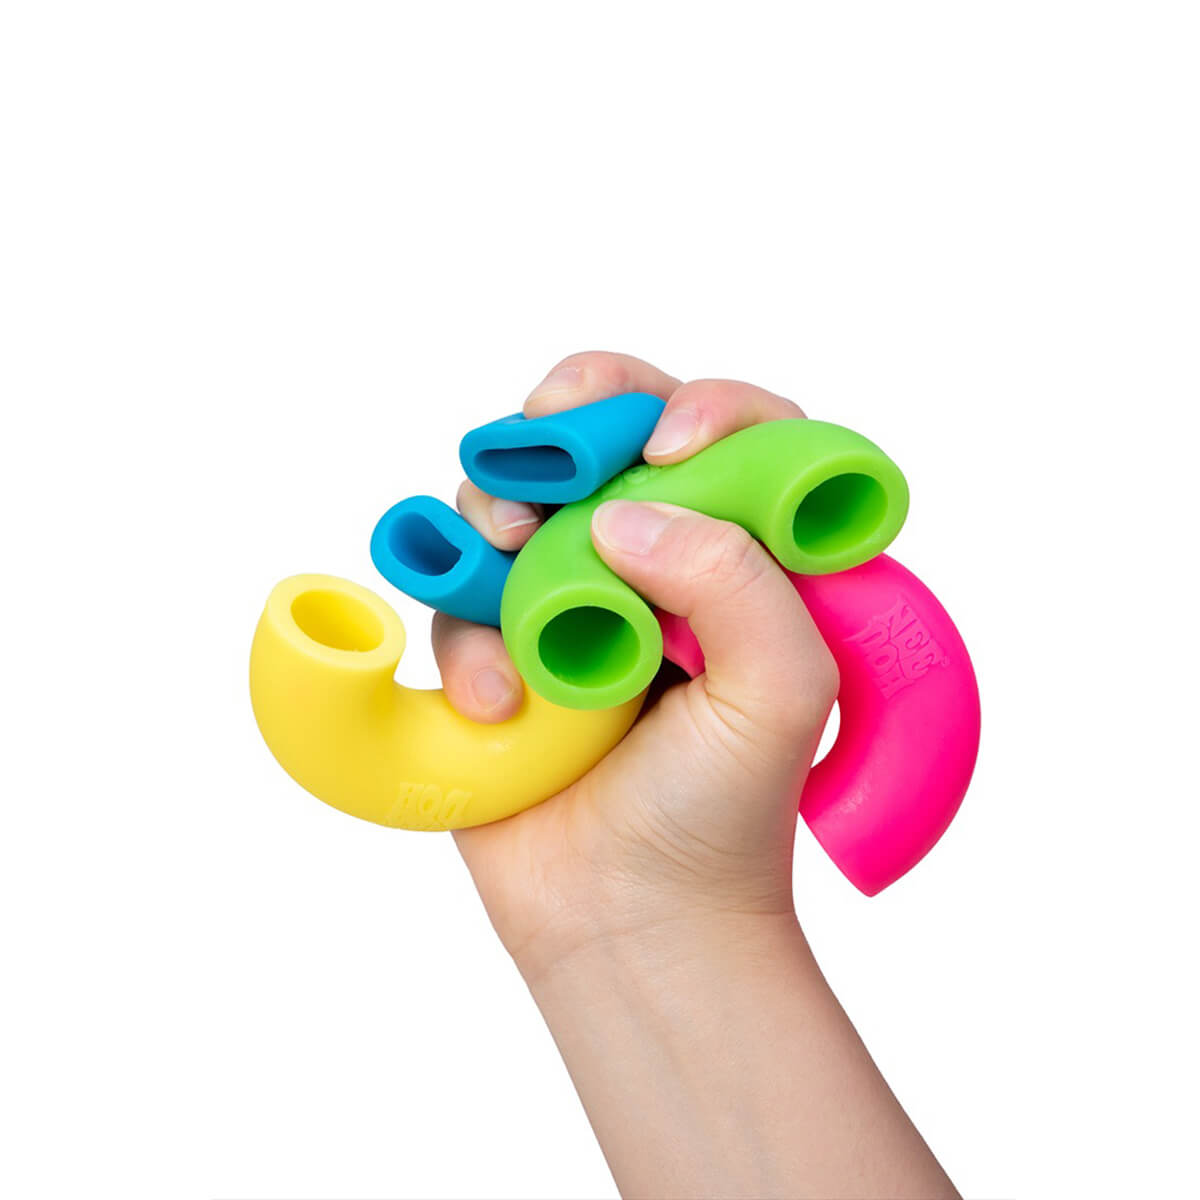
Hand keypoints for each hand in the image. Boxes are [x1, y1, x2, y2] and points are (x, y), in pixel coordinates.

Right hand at [436, 351, 837, 979]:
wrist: (631, 920)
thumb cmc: (722, 813)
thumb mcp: (781, 691)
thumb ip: (737, 579)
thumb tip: (624, 515)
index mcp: (745, 557)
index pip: (736, 432)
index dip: (703, 409)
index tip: (670, 448)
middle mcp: (653, 559)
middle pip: (602, 433)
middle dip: (566, 424)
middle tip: (543, 465)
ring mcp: (562, 595)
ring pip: (509, 495)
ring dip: (494, 516)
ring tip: (502, 571)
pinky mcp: (494, 643)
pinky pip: (455, 594)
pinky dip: (467, 636)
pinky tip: (499, 706)